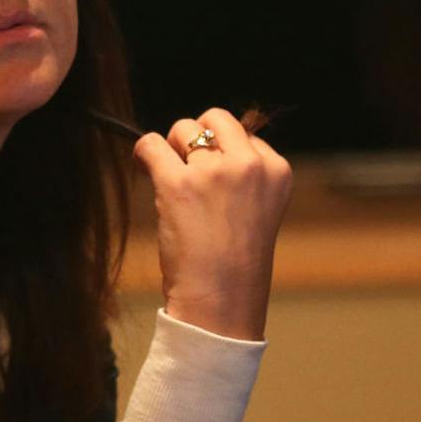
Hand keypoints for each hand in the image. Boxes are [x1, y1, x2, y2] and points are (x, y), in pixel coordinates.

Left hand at [131, 106, 292, 340]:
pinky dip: (142, 153)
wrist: (222, 302)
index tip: (214, 183)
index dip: (222, 153)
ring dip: (171, 150)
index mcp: (277, 170)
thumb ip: (244, 176)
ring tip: (173, 185)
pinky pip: (150, 143)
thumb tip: (206, 141)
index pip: (245, 134)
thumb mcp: (260, 211)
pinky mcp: (178, 183)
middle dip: (197, 138)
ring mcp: (214, 172)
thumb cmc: (235, 265)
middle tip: (187, 171)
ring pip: (182, 129)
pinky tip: (145, 171)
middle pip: (215, 119)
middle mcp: (250, 164)